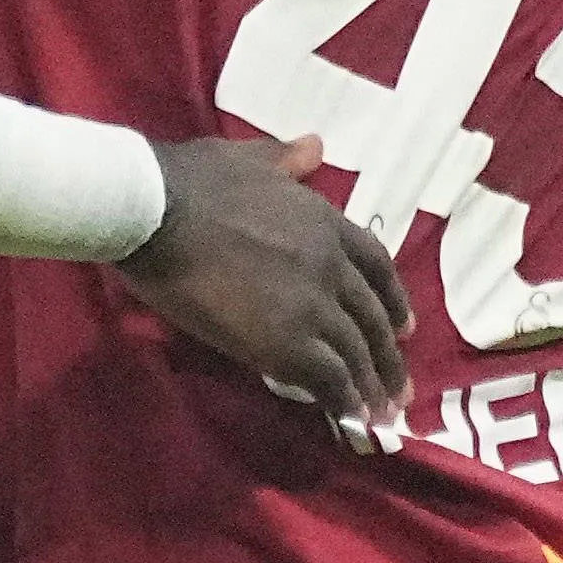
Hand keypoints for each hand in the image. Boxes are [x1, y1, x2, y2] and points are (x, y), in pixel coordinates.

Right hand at [113, 138, 411, 446]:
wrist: (158, 211)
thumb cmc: (190, 182)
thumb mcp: (246, 158)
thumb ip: (284, 158)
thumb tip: (314, 145)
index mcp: (324, 222)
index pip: (377, 265)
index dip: (394, 299)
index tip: (405, 325)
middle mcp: (330, 265)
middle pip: (372, 316)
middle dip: (388, 355)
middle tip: (400, 386)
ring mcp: (313, 305)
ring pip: (356, 352)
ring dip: (371, 387)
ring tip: (380, 414)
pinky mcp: (286, 342)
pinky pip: (328, 379)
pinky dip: (342, 400)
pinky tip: (346, 417)